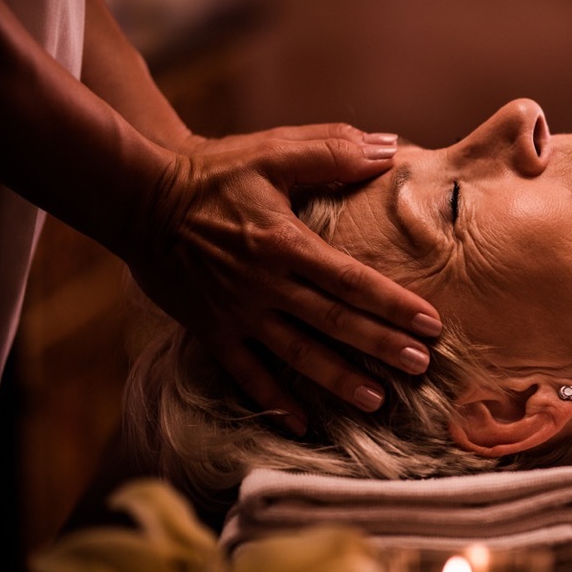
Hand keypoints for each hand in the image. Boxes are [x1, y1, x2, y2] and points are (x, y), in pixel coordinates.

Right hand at [127, 124, 441, 433]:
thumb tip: (391, 148)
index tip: (431, 324)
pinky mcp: (211, 330)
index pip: (351, 280)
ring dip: (338, 379)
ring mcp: (237, 313)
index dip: (393, 303)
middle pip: (333, 323)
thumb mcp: (273, 151)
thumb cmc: (214, 173)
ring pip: (296, 355)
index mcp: (285, 243)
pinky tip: (303, 423)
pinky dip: (273, 400)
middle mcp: (265, 285)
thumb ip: (333, 151)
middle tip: (420, 366)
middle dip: (381, 346)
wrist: (140, 199)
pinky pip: (245, 374)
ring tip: (376, 400)